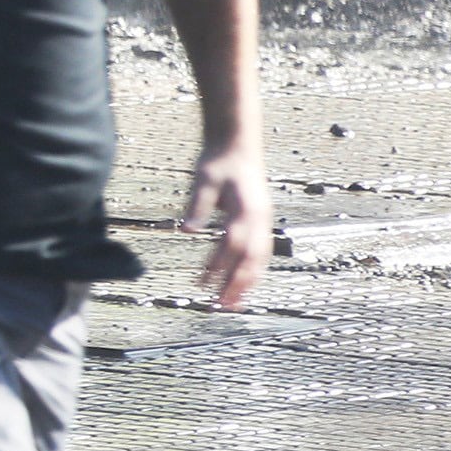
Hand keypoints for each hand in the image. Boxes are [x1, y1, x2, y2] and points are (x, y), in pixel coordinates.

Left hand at [182, 141, 271, 308]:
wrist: (238, 144)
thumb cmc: (219, 161)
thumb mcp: (203, 178)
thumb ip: (197, 205)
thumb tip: (186, 231)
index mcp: (246, 210)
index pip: (232, 245)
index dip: (219, 267)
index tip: (203, 284)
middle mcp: (260, 219)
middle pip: (250, 259)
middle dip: (237, 284)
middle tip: (221, 306)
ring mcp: (264, 221)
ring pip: (259, 259)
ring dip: (247, 282)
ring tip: (233, 303)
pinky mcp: (261, 221)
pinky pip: (261, 251)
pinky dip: (253, 269)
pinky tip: (242, 282)